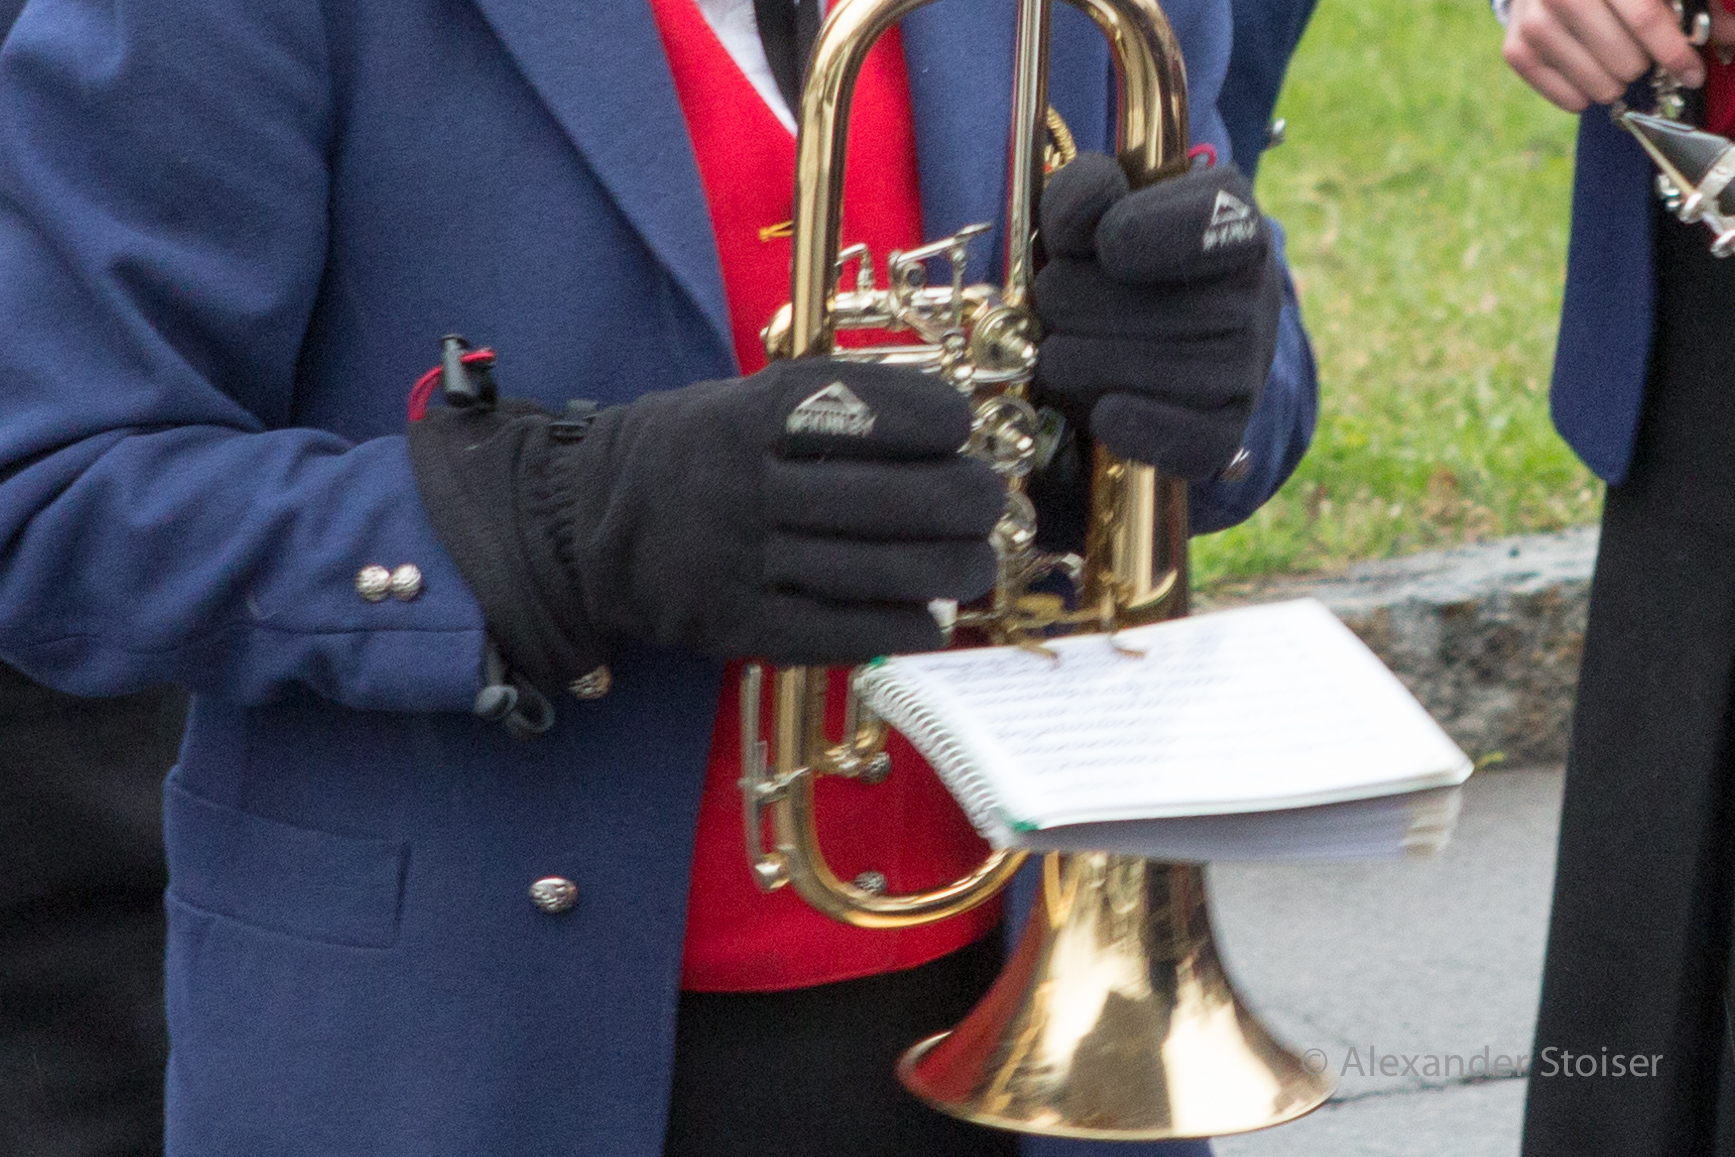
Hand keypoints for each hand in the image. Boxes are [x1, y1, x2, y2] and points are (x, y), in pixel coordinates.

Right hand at [409, 359, 1001, 691]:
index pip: (856, 412)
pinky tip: (934, 622)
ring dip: (941, 572)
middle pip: (875, 498)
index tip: (963, 429)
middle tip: (991, 503)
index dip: (927, 421)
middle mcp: (740, 485)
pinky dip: (893, 628)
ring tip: (980, 565)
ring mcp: (735, 560)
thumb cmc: (696, 453)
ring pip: (862, 569)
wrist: (589, 525)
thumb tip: (947, 423)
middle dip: (955, 502)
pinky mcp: (732, 624)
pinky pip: (829, 631)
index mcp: (747, 416)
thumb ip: (832, 406)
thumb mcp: (747, 399)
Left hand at [1033, 153, 1281, 480]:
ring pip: (1138, 371)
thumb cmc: (1121, 264)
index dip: (1132, 233)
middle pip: (1139, 305)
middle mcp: (1254, 292)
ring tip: (1063, 348)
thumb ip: (1082, 192)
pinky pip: (1184, 441)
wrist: (1162, 340)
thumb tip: (1088, 218)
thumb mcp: (1098, 210)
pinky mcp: (1228, 430)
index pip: (1202, 223)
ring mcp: (1246, 366)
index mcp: (1231, 217)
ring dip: (1074, 361)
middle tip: (1059, 301)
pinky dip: (1131, 426)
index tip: (1102, 245)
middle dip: (1070, 302)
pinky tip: (1104, 411)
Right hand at [1502, 0, 1703, 111]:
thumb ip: (1695, 3)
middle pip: (1627, 60)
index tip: (1692, 74)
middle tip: (1639, 52)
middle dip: (1644, 64)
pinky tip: (1589, 69)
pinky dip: (1587, 94)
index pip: (1647, 19)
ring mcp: (1535, 23)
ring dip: (1618, 81)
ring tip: (1614, 60)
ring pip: (1601, 86)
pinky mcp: (1515, 50)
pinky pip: (1570, 100)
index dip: (1676, 52)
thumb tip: (1732, 36)